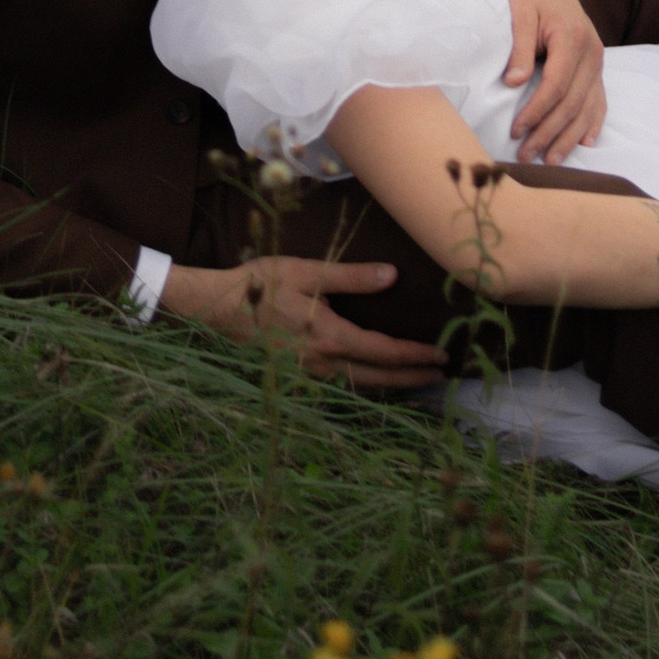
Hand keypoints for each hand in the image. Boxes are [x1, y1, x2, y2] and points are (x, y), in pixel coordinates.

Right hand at [156, 255, 447, 393]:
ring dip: (391, 385)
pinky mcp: (298, 375)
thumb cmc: (262, 284)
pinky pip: (341, 386)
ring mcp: (309, 374)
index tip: (441, 356)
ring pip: (360, 386)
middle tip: (441, 376)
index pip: (384, 352)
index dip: (415, 356)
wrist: (218, 308)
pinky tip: (373, 380)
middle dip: (412, 378)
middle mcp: (323, 363)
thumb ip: (351, 277)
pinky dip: (365, 386)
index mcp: (329, 337)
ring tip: (416, 381)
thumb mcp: (307, 272)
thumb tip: (393, 276)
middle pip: (378, 378)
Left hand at [498, 0, 607, 160]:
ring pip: (587, 107)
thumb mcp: (519, 12)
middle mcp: (592, 52)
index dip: (536, 112)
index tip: (516, 130)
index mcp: (573, 37)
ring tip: (551, 160)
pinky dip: (593, 122)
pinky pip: (599, 100)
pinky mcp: (596, 66)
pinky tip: (585, 142)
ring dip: (569, 137)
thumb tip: (514, 83)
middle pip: (572, 103)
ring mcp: (597, 61)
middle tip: (526, 155)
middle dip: (549, 133)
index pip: (556, 86)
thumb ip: (519, 47)